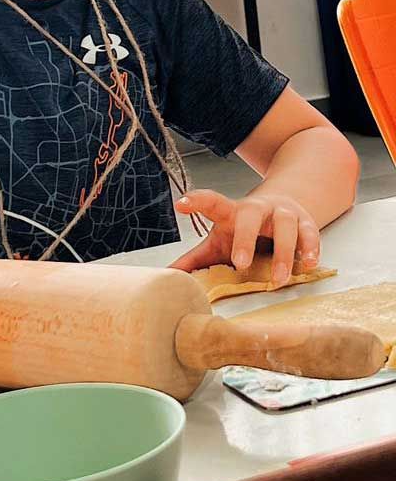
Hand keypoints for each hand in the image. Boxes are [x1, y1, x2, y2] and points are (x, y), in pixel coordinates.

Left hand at [169, 188, 319, 285]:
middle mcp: (257, 209)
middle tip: (240, 263)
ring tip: (279, 278)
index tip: (180, 205)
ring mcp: (283, 213)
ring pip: (286, 226)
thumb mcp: (219, 242)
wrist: (283, 206)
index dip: (196, 202)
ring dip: (283, 252)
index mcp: (231, 212)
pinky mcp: (306, 222)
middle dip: (244, 239)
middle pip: (250, 215)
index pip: (211, 203)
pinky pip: (311, 233)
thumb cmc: (244, 230)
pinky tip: (309, 264)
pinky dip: (311, 248)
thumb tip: (169, 275)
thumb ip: (196, 259)